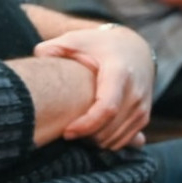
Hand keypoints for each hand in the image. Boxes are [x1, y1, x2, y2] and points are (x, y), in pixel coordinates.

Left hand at [34, 25, 153, 150]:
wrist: (133, 48)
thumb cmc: (96, 45)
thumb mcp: (75, 40)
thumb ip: (53, 48)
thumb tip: (38, 55)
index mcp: (119, 73)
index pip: (107, 108)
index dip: (86, 125)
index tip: (66, 132)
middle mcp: (136, 92)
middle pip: (109, 129)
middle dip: (84, 136)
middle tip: (64, 131)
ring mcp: (142, 107)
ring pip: (115, 139)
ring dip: (93, 141)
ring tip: (75, 129)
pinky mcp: (144, 117)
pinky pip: (122, 141)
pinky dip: (104, 142)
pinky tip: (89, 132)